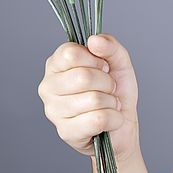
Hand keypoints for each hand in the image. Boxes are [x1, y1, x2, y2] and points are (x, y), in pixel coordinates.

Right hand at [38, 34, 139, 162]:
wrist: (123, 124)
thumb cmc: (116, 92)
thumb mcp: (119, 63)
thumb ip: (110, 46)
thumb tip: (95, 40)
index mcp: (57, 65)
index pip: (71, 53)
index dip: (96, 60)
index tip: (103, 67)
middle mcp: (48, 86)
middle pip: (83, 76)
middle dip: (107, 83)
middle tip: (109, 89)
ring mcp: (53, 111)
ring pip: (93, 99)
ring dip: (111, 102)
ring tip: (107, 104)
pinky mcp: (66, 132)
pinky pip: (98, 119)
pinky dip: (114, 118)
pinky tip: (108, 120)